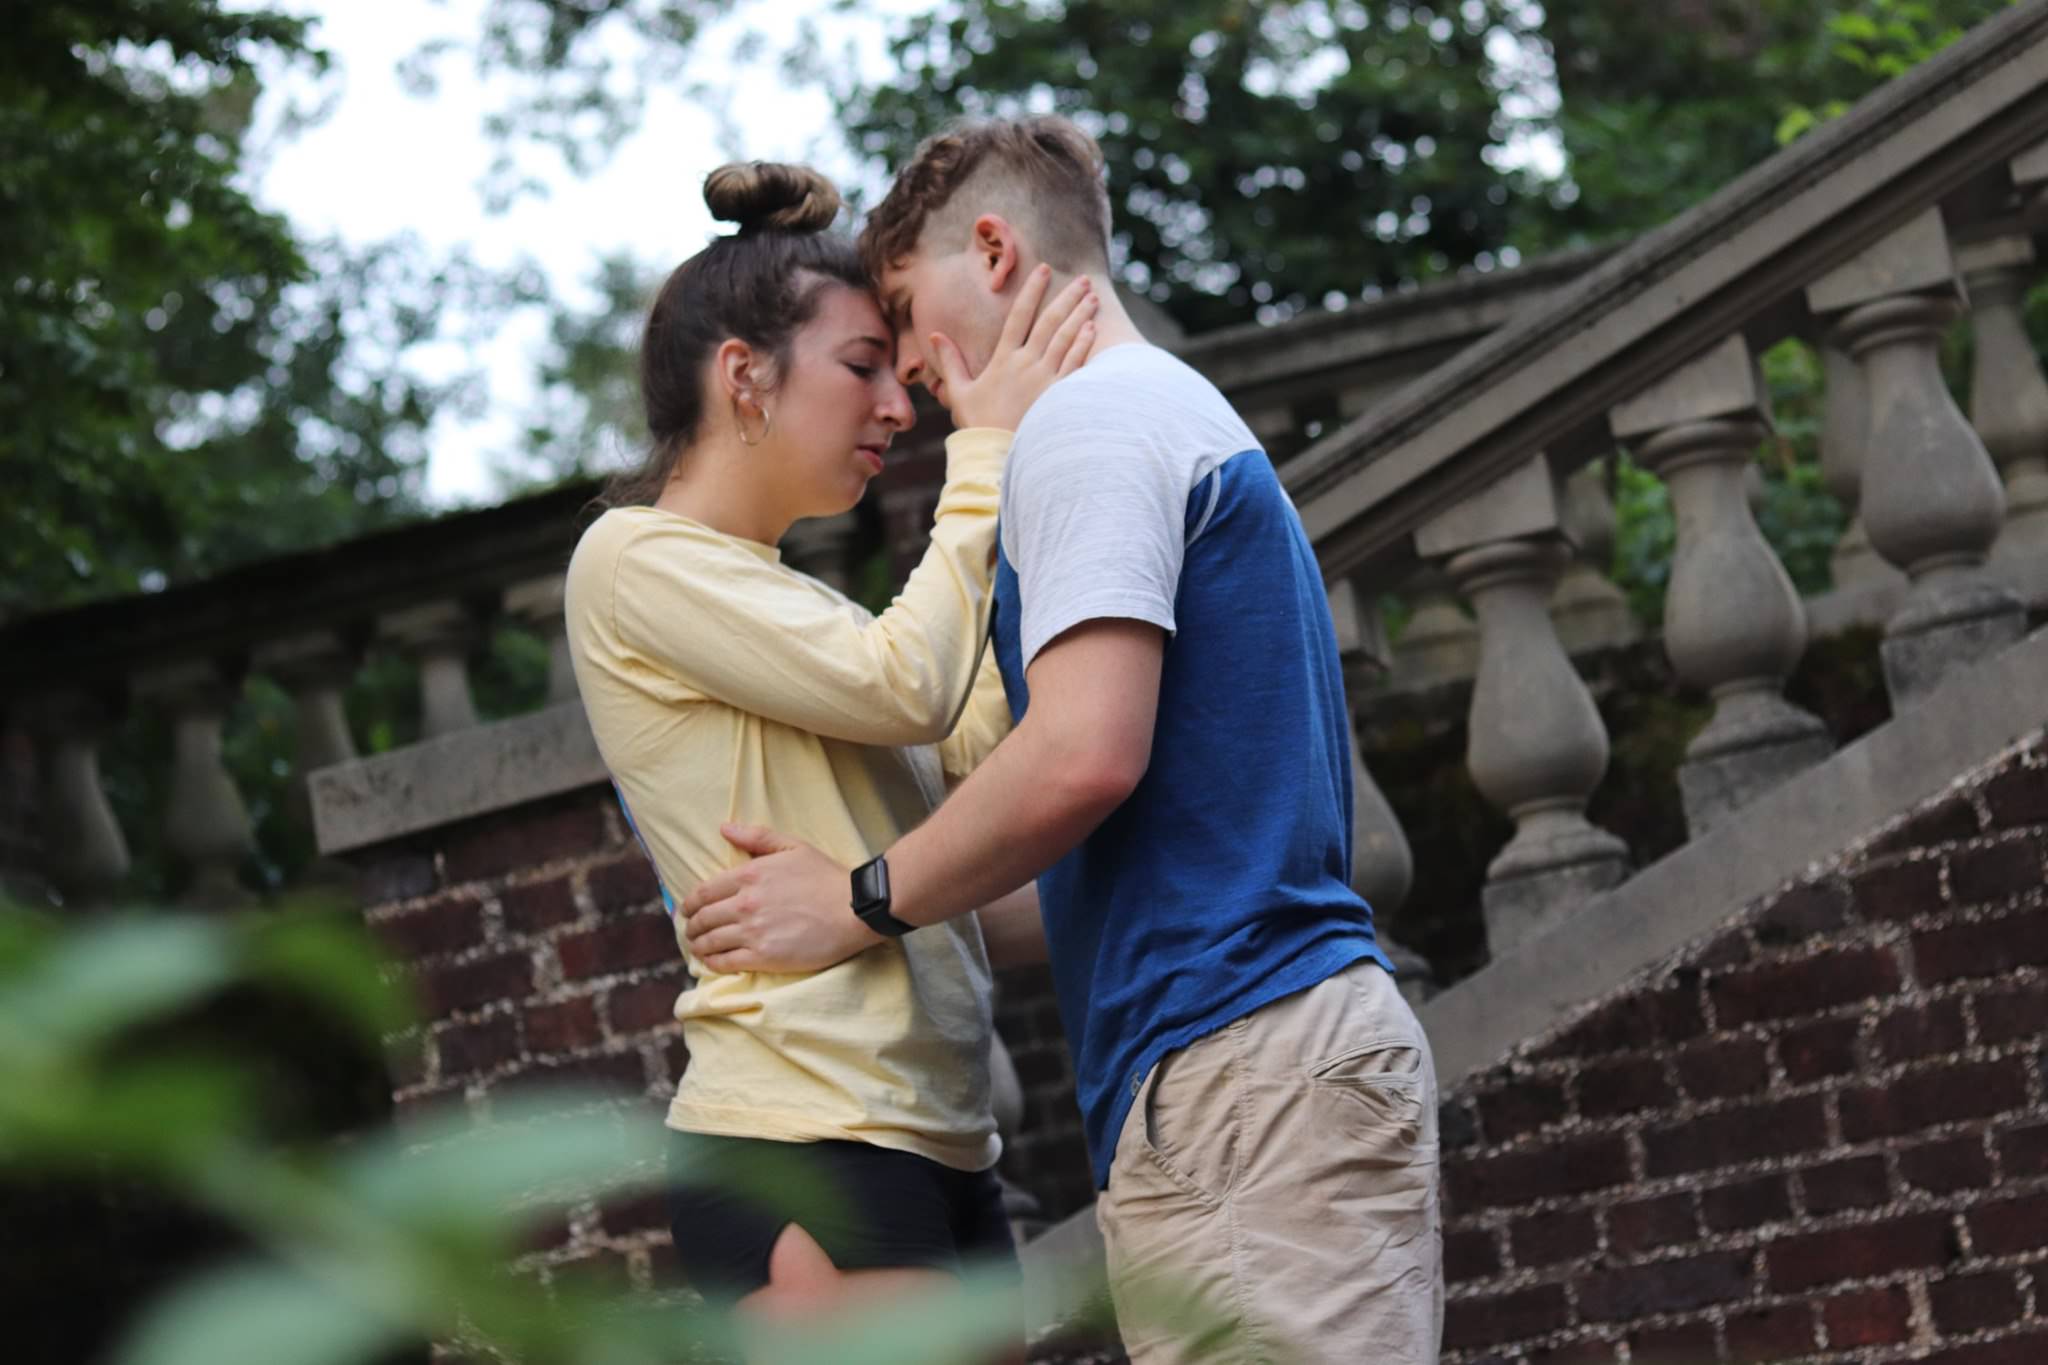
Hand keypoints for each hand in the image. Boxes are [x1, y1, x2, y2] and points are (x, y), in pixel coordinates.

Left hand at [678, 824, 882, 974]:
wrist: (854, 910)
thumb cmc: (826, 877)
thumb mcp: (794, 847)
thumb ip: (757, 837)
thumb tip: (724, 828)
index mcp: (750, 874)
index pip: (704, 891)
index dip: (690, 903)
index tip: (688, 909)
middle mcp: (745, 903)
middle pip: (703, 918)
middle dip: (691, 926)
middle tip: (690, 930)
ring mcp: (753, 931)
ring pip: (710, 941)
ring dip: (698, 945)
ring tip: (696, 947)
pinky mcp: (764, 956)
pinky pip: (726, 962)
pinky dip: (712, 962)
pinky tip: (711, 961)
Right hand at [933, 264, 1097, 429]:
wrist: (998, 456)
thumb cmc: (979, 426)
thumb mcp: (959, 392)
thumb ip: (950, 362)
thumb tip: (935, 335)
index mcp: (1003, 360)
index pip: (1019, 315)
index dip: (1031, 290)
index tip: (1042, 270)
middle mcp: (1026, 364)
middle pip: (1049, 322)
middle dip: (1066, 297)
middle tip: (1081, 279)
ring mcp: (1045, 378)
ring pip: (1066, 339)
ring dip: (1079, 316)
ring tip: (1091, 297)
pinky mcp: (1059, 395)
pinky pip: (1075, 364)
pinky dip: (1084, 345)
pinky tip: (1092, 329)